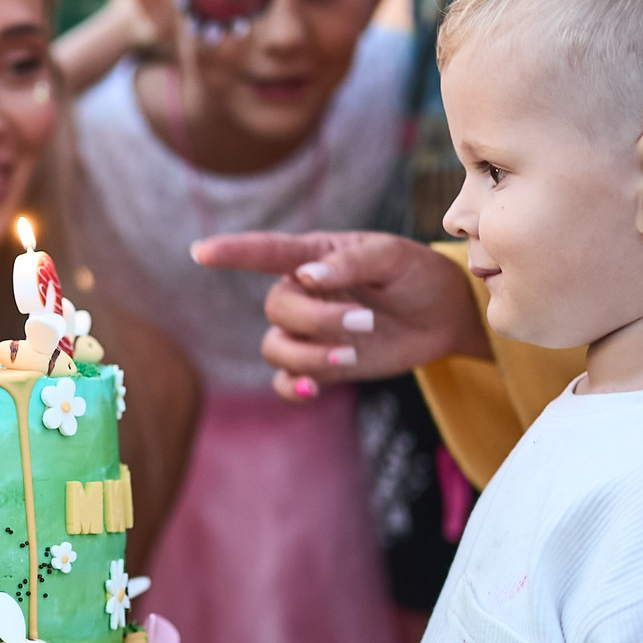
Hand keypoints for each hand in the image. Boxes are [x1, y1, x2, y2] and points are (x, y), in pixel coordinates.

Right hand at [189, 231, 487, 398]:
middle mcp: (301, 292)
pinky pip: (284, 382)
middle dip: (316, 320)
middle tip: (365, 323)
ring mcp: (307, 331)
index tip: (200, 252)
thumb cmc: (416, 274)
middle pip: (277, 308)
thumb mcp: (393, 256)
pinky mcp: (319, 364)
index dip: (232, 251)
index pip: (265, 252)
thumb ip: (350, 261)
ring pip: (276, 347)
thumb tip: (306, 276)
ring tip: (350, 354)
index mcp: (313, 256)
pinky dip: (292, 389)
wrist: (442, 315)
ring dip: (308, 355)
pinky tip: (314, 391)